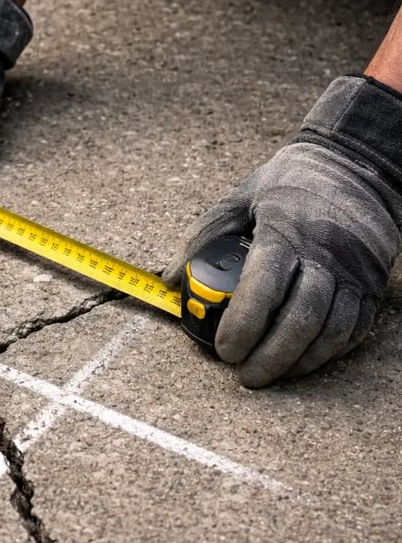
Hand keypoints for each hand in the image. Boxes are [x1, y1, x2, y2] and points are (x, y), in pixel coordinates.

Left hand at [163, 76, 401, 386]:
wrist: (357, 168)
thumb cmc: (288, 185)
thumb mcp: (240, 198)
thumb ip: (203, 236)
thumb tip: (171, 279)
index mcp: (286, 230)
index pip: (264, 286)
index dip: (243, 325)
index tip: (224, 350)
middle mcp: (325, 253)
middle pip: (300, 318)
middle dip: (269, 356)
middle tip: (244, 375)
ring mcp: (353, 272)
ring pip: (330, 331)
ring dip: (297, 362)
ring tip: (267, 375)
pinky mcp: (371, 285)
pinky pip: (351, 330)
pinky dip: (324, 354)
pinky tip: (298, 362)